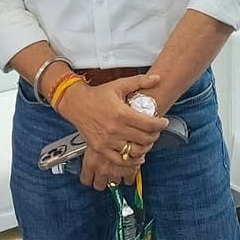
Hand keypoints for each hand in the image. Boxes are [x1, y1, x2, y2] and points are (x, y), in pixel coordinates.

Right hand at [56, 74, 166, 190]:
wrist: (76, 103)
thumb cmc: (97, 95)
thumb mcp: (119, 85)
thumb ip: (140, 81)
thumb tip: (157, 78)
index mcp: (122, 113)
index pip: (149, 124)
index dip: (161, 124)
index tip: (164, 122)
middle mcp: (115, 129)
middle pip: (145, 139)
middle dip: (155, 135)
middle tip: (156, 130)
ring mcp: (108, 141)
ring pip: (135, 151)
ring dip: (145, 147)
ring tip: (147, 141)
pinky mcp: (101, 149)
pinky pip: (120, 161)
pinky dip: (131, 161)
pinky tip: (137, 156)